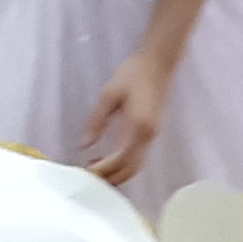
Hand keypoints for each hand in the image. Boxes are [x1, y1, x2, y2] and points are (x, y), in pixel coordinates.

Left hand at [82, 50, 172, 186]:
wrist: (157, 63)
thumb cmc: (133, 74)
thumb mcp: (108, 94)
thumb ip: (96, 121)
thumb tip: (85, 145)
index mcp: (138, 127)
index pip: (120, 159)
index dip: (103, 169)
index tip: (85, 172)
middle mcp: (148, 136)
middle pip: (131, 169)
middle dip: (111, 178)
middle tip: (88, 177)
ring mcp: (152, 136)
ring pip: (136, 166)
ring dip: (117, 173)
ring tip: (95, 168)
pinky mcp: (152, 133)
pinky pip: (138, 157)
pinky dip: (124, 164)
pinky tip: (108, 159)